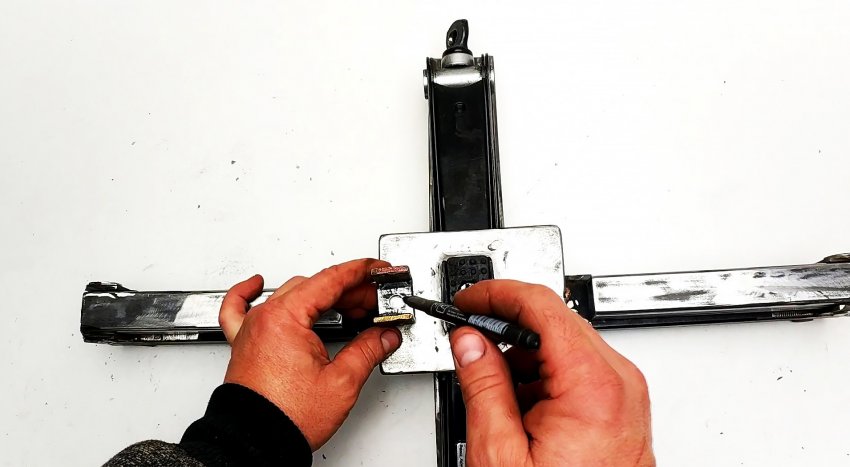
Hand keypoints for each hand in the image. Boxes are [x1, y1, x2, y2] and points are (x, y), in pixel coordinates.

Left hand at [218, 258, 401, 449]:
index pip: (331, 280)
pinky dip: (247, 293)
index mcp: (286, 318)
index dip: (361, 272)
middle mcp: (265, 318)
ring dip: (318, 295)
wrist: (254, 444)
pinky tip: (256, 284)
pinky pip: (238, 308)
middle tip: (374, 303)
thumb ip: (368, 350)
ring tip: (345, 306)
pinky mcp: (245, 344)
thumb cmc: (285, 417)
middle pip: (314, 286)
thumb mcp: (341, 382)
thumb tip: (384, 336)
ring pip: (288, 294)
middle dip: (349, 291)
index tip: (378, 270)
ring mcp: (251, 329)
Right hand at [450, 280, 653, 466]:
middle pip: (555, 321)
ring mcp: (625, 394)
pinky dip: (545, 376)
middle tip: (469, 340)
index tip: (469, 299)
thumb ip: (483, 386)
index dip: (497, 294)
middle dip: (506, 327)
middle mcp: (619, 382)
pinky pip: (579, 371)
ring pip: (565, 345)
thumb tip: (470, 344)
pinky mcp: (622, 407)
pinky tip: (518, 402)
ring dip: (525, 355)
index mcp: (593, 385)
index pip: (542, 305)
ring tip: (492, 386)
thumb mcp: (501, 452)